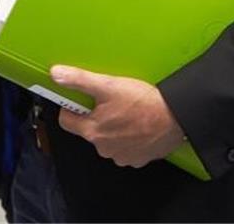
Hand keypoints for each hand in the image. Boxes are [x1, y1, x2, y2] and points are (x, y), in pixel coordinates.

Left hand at [51, 65, 185, 167]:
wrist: (176, 117)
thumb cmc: (144, 103)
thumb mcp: (108, 85)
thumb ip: (79, 80)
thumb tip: (57, 74)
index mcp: (92, 130)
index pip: (66, 120)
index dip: (71, 107)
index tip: (79, 99)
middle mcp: (103, 147)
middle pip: (88, 129)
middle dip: (96, 116)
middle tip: (110, 102)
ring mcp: (121, 156)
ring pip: (107, 138)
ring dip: (113, 127)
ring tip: (127, 111)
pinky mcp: (137, 158)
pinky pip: (125, 147)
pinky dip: (129, 136)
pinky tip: (138, 124)